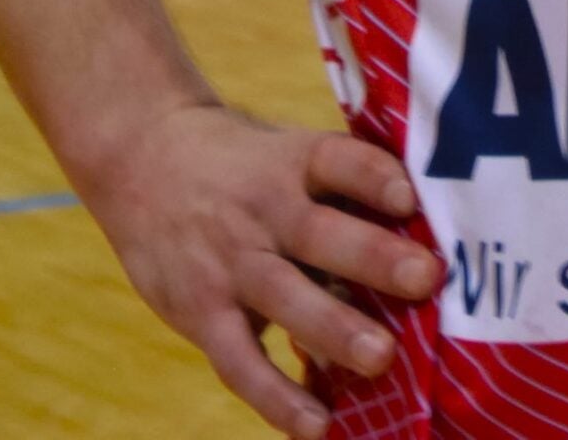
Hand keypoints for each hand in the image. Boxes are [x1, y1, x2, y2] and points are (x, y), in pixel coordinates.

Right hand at [79, 100, 440, 439]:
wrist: (141, 158)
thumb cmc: (243, 165)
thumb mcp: (286, 154)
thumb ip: (341, 190)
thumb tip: (423, 232)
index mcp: (293, 162)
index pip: (337, 161)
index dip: (374, 177)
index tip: (411, 198)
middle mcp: (263, 209)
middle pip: (319, 232)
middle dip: (372, 257)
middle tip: (426, 280)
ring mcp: (229, 262)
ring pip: (283, 296)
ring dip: (333, 330)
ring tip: (382, 358)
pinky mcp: (200, 312)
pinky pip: (240, 360)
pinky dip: (276, 396)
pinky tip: (317, 425)